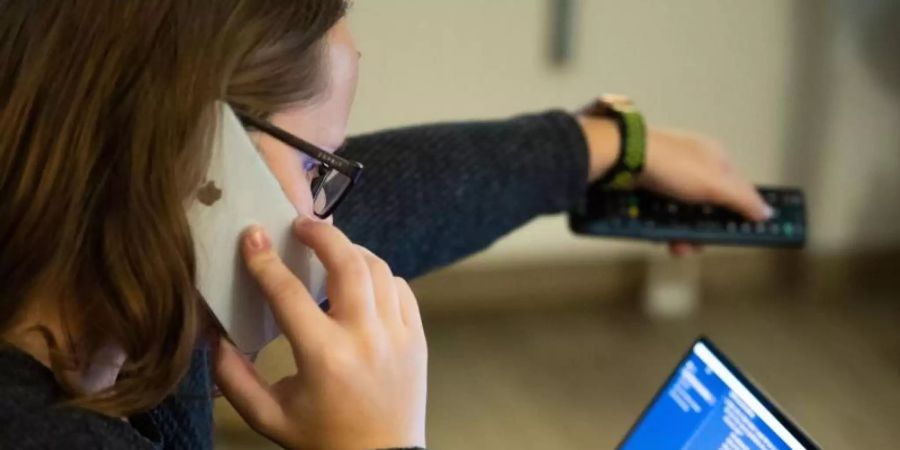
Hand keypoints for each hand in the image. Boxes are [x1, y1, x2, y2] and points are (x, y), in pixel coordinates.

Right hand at [212, 219, 427, 448]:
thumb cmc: (323, 440)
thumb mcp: (269, 417)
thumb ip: (236, 379)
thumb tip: (216, 338)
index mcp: (324, 356)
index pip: (289, 293)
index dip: (265, 260)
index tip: (252, 237)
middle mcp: (364, 338)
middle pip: (347, 262)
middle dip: (322, 234)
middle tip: (301, 224)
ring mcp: (397, 335)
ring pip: (379, 269)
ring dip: (352, 251)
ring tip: (330, 249)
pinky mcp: (416, 338)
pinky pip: (400, 289)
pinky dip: (379, 276)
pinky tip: (362, 281)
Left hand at [578, 117, 772, 255]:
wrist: (622, 158)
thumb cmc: (671, 165)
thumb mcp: (715, 184)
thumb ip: (742, 199)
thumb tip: (766, 212)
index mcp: (714, 157)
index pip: (737, 189)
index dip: (739, 212)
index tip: (741, 233)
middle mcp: (693, 165)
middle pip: (708, 207)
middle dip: (703, 230)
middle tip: (696, 245)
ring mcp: (668, 176)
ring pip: (683, 213)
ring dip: (682, 234)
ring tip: (675, 246)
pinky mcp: (647, 187)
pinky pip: (661, 213)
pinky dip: (662, 227)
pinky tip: (659, 237)